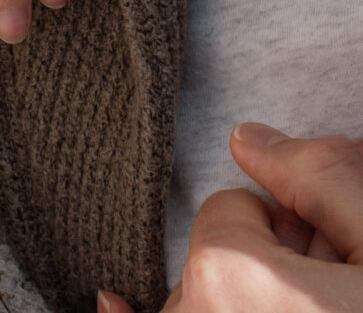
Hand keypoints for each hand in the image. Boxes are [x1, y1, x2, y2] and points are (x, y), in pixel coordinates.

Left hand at [98, 123, 362, 312]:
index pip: (229, 209)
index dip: (283, 226)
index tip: (320, 256)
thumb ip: (322, 179)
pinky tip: (111, 302)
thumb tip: (249, 139)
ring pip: (194, 309)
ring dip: (236, 308)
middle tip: (320, 297)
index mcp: (232, 279)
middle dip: (255, 272)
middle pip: (206, 266)